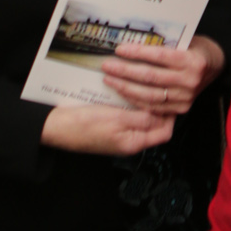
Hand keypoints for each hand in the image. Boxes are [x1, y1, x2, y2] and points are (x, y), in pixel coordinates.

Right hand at [41, 100, 173, 156]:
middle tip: (161, 88)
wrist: (57, 127)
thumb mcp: (116, 119)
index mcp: (133, 143)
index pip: (164, 133)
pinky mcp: (110, 128)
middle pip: (154, 126)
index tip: (172, 98)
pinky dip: (131, 105)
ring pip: (141, 119)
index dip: (171, 116)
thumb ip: (141, 119)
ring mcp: (119, 136)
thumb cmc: (83, 125)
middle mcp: (128, 142)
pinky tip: (130, 92)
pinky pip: (127, 117)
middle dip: (159, 108)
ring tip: (147, 87)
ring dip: (144, 104)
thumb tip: (163, 117)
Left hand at [100, 34, 224, 115]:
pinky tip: (123, 92)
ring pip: (149, 94)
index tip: (120, 49)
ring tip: (110, 79)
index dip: (138, 53)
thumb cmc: (197, 49)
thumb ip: (166, 44)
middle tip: (107, 65)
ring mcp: (185, 97)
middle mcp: (189, 81)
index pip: (159, 56)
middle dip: (125, 71)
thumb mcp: (187, 41)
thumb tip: (136, 39)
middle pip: (151, 77)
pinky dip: (136, 100)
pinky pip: (154, 106)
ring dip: (126, 87)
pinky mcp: (181, 108)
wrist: (217, 66)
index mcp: (192, 61)